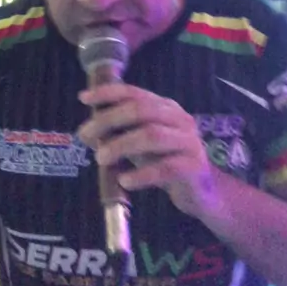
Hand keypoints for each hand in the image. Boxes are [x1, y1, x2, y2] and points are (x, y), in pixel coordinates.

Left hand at [78, 83, 215, 218]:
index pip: (135, 93)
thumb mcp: (140, 145)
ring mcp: (189, 141)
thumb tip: (86, 132)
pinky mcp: (194, 167)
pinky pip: (165, 168)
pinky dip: (142, 174)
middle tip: (86, 134)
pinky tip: (124, 180)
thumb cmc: (165, 162)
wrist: (203, 192)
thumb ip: (119, 135)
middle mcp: (179, 118)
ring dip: (121, 145)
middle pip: (141, 110)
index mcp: (165, 107)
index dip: (109, 93)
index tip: (84, 98)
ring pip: (152, 135)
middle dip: (109, 119)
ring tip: (101, 158)